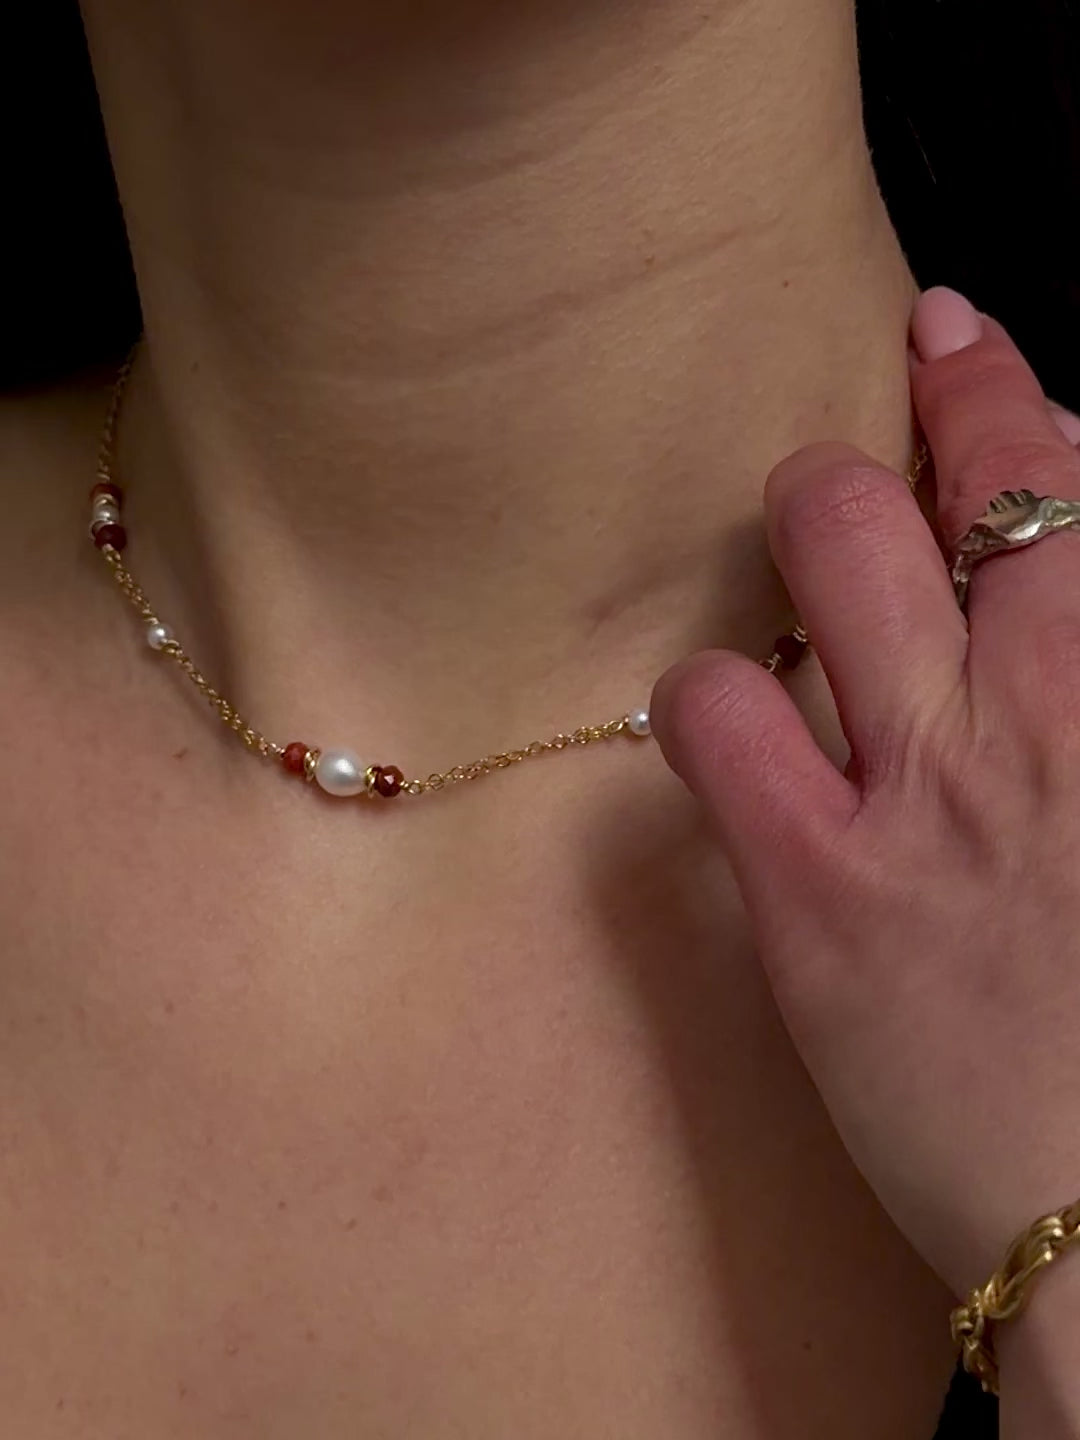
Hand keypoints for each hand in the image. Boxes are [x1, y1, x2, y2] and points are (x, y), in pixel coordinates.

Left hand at [651, 287, 1079, 1309]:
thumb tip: (1045, 621)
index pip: (1075, 489)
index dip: (1010, 400)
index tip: (967, 349)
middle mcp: (1038, 716)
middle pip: (959, 484)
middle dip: (923, 416)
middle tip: (895, 395)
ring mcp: (920, 792)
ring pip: (827, 544)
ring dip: (806, 523)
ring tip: (801, 544)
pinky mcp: (814, 893)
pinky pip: (715, 719)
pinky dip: (710, 698)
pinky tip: (729, 718)